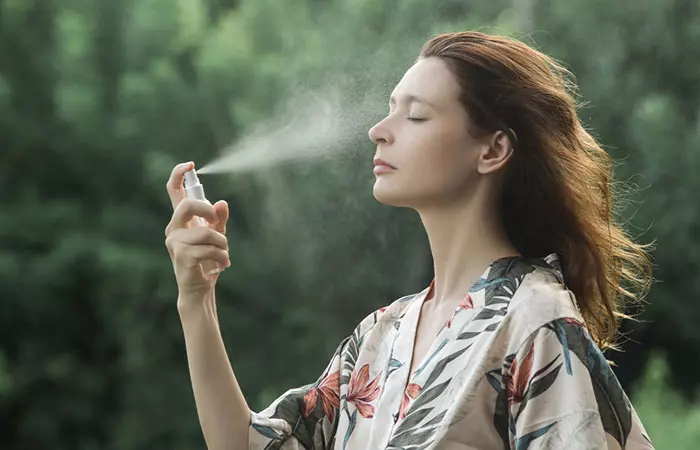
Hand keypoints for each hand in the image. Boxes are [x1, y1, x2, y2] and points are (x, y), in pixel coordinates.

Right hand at [164, 162, 230, 298]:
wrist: (200, 288)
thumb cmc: (207, 259)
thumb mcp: (217, 235)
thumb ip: (219, 219)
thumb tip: (222, 203)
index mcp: (181, 220)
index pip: (174, 191)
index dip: (178, 175)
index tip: (190, 165)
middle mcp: (174, 228)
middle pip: (187, 206)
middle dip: (207, 211)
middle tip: (217, 223)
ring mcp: (175, 242)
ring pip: (206, 232)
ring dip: (222, 244)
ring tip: (224, 255)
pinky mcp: (181, 256)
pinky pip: (209, 249)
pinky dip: (222, 257)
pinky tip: (221, 265)